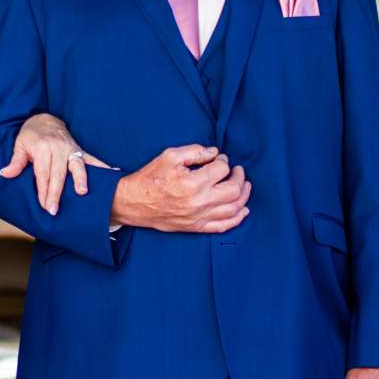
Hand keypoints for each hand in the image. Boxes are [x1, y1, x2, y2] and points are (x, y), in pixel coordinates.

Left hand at [0, 113, 112, 216]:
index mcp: (42, 148)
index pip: (42, 173)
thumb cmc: (30, 135)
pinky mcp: (79, 149)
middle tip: (54, 209)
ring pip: (77, 165)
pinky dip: (103, 166)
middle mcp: (58, 148)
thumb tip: (4, 174)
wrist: (44, 119)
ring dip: (80, 179)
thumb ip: (15, 161)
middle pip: (58, 173)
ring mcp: (70, 148)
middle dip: (56, 192)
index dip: (43, 190)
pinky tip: (114, 173)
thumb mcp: (19, 145)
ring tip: (82, 192)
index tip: (44, 205)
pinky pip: (92, 158)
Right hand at [111, 145, 251, 234]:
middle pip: (233, 190)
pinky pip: (223, 227)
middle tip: (237, 170)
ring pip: (233, 209)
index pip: (221, 170)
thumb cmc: (151, 178)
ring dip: (244, 196)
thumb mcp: (170, 156)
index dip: (223, 161)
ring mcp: (199, 217)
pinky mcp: (196, 227)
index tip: (219, 158)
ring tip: (245, 186)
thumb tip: (215, 153)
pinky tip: (243, 210)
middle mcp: (199, 202)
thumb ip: (195, 151)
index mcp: (193, 183)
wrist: (134, 202)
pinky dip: (237, 219)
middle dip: (239, 177)